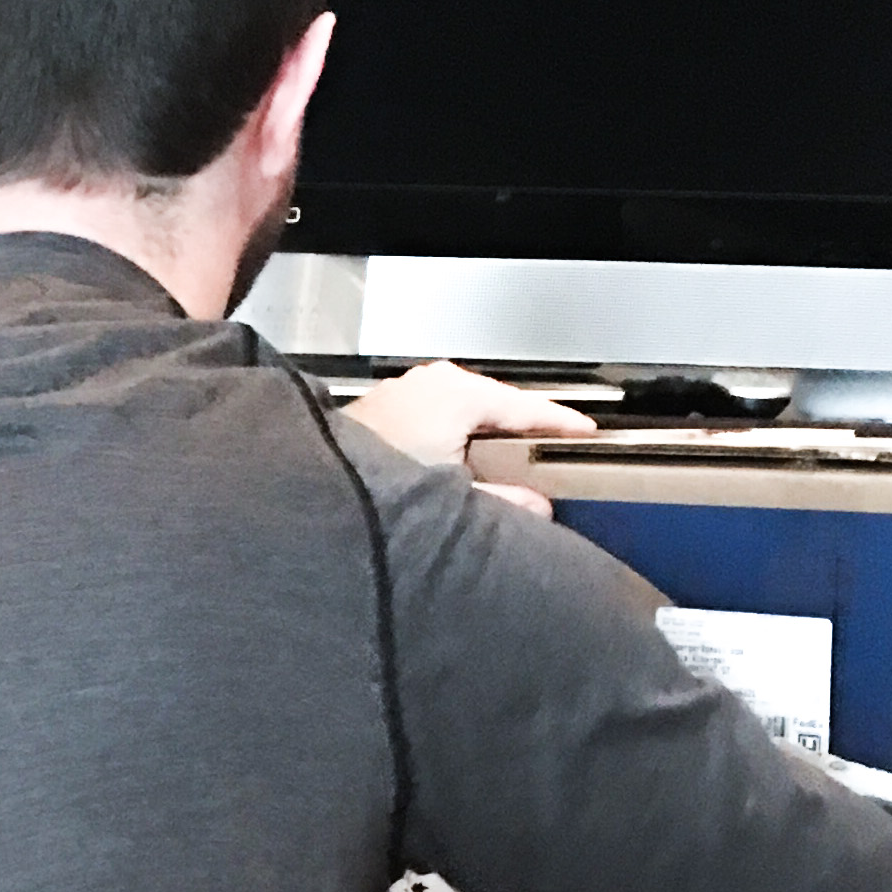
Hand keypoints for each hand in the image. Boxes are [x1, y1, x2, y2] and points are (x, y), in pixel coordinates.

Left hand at [341, 360, 595, 517]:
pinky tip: (459, 473)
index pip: (526, 406)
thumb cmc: (372, 489)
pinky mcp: (378, 417)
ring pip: (462, 417)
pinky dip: (453, 446)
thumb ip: (502, 503)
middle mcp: (428, 384)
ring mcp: (400, 396)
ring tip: (509, 474)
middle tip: (554, 461)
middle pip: (494, 409)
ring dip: (484, 445)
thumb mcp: (453, 500)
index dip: (561, 425)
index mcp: (456, 393)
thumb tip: (539, 507)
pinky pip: (433, 426)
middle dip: (521, 437)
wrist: (303, 500)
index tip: (588, 437)